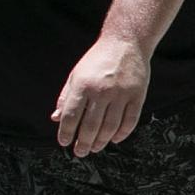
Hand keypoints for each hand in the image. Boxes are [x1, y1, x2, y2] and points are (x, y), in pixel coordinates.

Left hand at [52, 36, 150, 156]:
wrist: (126, 42)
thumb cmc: (98, 59)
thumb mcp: (76, 74)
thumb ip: (66, 97)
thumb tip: (57, 119)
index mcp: (82, 85)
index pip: (71, 116)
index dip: (66, 132)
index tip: (65, 142)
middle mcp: (101, 91)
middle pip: (90, 125)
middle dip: (83, 142)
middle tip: (80, 152)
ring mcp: (121, 94)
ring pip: (110, 126)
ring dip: (101, 141)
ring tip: (96, 148)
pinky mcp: (138, 95)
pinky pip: (130, 120)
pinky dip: (122, 133)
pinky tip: (114, 139)